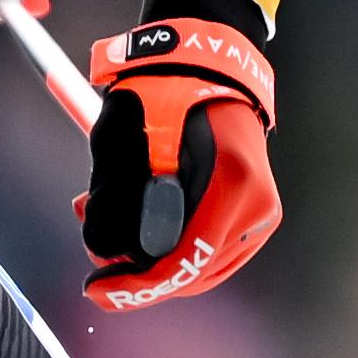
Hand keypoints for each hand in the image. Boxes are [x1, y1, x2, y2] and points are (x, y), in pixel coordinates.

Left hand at [79, 0, 278, 307]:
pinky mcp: (254, 219)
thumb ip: (115, 198)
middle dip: (139, 274)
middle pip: (192, 274)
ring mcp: (261, 215)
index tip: (96, 290)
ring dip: (153, 261)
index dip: (135, 285)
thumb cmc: (166, 91)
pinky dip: (173, 250)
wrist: (210, 67)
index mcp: (233, 181)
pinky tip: (141, 230)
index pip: (184, 259)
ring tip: (111, 232)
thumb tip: (103, 253)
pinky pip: (209, 255)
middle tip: (97, 259)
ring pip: (199, 270)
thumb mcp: (127, 137)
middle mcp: (257, 205)